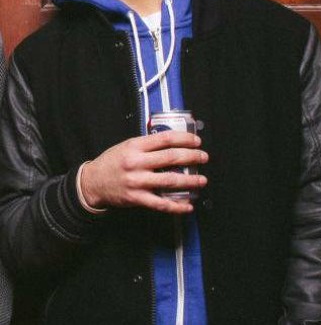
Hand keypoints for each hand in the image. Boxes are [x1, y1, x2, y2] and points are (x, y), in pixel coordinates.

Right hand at [80, 131, 207, 213]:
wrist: (92, 182)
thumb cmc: (113, 161)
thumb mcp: (128, 145)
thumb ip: (148, 144)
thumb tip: (174, 142)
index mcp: (135, 146)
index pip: (165, 139)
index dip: (184, 139)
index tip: (197, 141)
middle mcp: (137, 163)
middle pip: (171, 158)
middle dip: (192, 157)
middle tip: (204, 157)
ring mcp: (137, 182)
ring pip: (169, 181)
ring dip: (190, 181)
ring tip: (202, 180)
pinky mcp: (136, 198)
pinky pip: (160, 204)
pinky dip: (176, 206)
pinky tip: (188, 206)